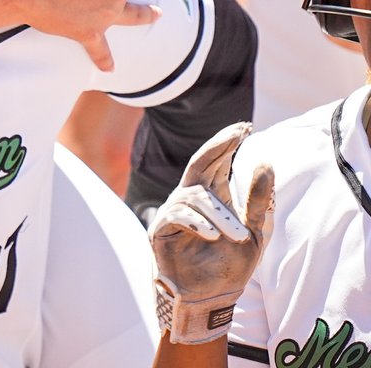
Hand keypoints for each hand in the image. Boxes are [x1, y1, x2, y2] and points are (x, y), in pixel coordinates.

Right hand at [149, 123, 273, 344]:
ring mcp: (174, 211)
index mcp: (212, 194)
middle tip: (238, 134)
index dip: (229, 142)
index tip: (246, 127)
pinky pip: (177, 215)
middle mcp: (191, 197)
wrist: (210, 299)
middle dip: (219, 146)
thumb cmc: (230, 265)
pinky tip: (212, 235)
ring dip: (219, 214)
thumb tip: (265, 163)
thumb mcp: (254, 233)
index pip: (217, 160)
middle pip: (200, 162)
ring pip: (195, 196)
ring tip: (238, 235)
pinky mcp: (161, 229)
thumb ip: (258, 201)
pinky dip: (196, 223)